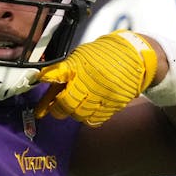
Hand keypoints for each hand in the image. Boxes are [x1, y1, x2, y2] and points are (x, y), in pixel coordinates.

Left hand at [34, 31, 156, 125]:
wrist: (136, 55)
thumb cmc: (104, 55)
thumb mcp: (82, 56)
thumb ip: (65, 70)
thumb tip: (44, 82)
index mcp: (79, 65)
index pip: (55, 76)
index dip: (46, 85)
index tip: (39, 94)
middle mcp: (89, 80)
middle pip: (65, 104)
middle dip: (57, 110)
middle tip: (54, 109)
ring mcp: (102, 94)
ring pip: (78, 115)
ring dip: (73, 114)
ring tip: (74, 108)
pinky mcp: (114, 104)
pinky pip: (95, 119)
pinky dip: (88, 118)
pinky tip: (88, 111)